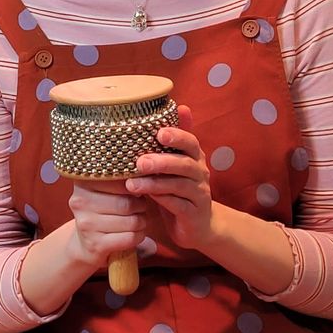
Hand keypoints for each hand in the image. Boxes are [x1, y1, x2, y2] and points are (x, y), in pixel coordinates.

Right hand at [65, 180, 150, 267]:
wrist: (85, 243)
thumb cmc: (103, 212)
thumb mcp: (107, 191)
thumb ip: (123, 179)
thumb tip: (146, 175)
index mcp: (83, 182)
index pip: (121, 179)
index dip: (135, 186)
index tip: (135, 191)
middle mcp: (80, 201)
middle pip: (128, 203)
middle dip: (141, 207)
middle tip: (139, 209)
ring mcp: (86, 224)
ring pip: (132, 221)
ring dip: (141, 223)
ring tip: (137, 221)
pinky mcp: (95, 244)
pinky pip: (130, 238)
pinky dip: (138, 237)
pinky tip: (134, 235)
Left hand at [125, 104, 216, 248]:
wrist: (197, 225)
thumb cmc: (177, 189)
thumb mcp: (172, 165)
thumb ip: (169, 142)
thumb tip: (173, 107)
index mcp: (194, 157)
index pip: (190, 142)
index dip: (177, 136)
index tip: (159, 133)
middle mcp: (200, 173)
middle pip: (185, 163)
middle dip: (162, 160)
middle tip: (140, 161)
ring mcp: (199, 193)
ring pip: (179, 185)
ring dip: (155, 183)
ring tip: (132, 183)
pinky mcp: (193, 213)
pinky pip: (178, 205)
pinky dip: (162, 200)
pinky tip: (145, 199)